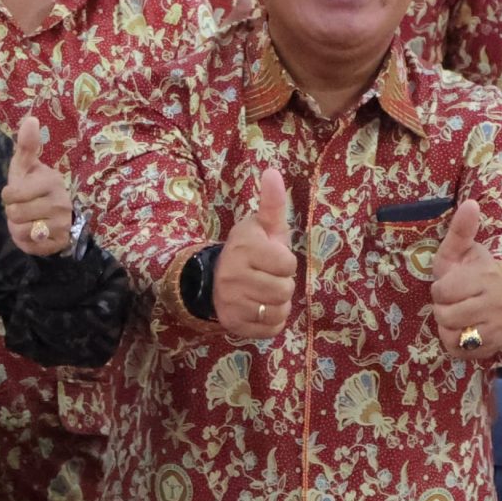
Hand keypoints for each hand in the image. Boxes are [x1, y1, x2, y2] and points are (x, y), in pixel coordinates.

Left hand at [1, 115, 74, 257]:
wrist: (52, 213)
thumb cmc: (33, 186)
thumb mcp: (25, 166)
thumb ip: (26, 145)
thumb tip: (31, 118)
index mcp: (51, 181)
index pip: (12, 194)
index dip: (8, 194)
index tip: (16, 192)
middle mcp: (61, 204)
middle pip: (15, 214)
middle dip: (12, 212)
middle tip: (23, 207)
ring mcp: (63, 225)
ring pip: (21, 231)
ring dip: (17, 227)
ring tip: (27, 219)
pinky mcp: (59, 243)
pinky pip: (30, 246)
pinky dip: (26, 241)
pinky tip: (33, 232)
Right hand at [215, 168, 296, 337]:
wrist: (214, 279)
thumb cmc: (249, 250)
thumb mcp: (260, 225)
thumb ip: (271, 203)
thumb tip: (273, 171)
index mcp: (244, 248)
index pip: (287, 264)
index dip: (285, 262)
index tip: (272, 258)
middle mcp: (233, 276)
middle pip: (284, 290)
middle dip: (283, 284)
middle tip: (269, 277)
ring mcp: (231, 302)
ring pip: (278, 310)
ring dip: (278, 303)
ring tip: (265, 292)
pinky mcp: (234, 324)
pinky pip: (270, 329)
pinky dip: (271, 320)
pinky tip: (260, 307)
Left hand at [429, 201, 501, 358]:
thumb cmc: (471, 273)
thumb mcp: (461, 251)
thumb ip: (461, 230)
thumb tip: (470, 203)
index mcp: (485, 278)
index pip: (442, 291)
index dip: (440, 288)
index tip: (450, 283)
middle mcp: (495, 305)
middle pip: (444, 315)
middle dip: (442, 307)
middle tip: (453, 300)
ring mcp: (495, 328)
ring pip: (450, 333)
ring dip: (446, 324)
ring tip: (458, 313)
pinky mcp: (490, 347)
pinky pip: (456, 349)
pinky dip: (453, 341)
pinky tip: (462, 328)